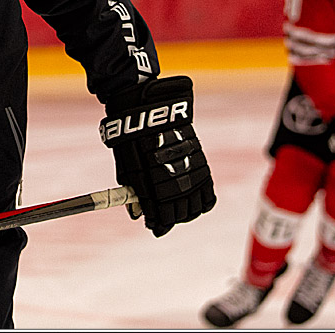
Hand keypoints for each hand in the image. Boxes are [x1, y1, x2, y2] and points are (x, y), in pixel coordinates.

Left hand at [100, 76, 215, 236]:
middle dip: (171, 219)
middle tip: (163, 219)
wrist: (151, 107)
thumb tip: (136, 214)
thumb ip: (133, 190)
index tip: (155, 227)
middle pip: (178, 213)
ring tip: (178, 211)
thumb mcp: (127, 163)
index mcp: (153, 181)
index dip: (158, 224)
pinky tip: (194, 202)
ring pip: (194, 205)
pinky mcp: (200, 163)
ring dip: (186, 212)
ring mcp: (190, 171)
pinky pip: (207, 192)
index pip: (160, 213)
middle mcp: (174, 179)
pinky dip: (202, 201)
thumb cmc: (132, 135)